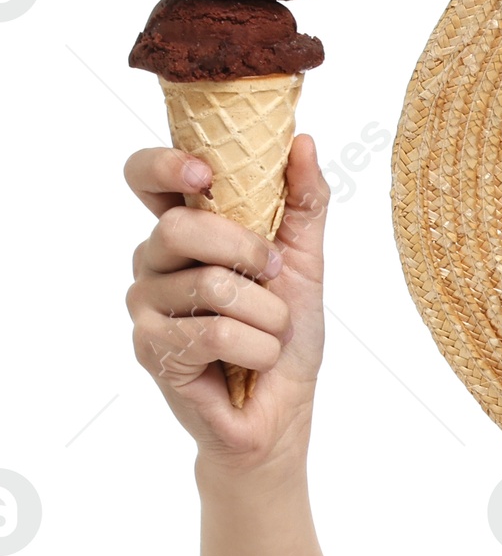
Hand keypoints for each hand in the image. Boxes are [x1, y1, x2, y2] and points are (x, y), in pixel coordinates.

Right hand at [124, 133, 327, 471]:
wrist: (283, 414)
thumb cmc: (285, 339)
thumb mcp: (303, 264)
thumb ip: (302, 203)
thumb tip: (303, 141)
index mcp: (183, 232)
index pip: (145, 178)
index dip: (164, 165)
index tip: (204, 172)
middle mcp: (153, 263)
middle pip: (180, 229)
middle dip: (245, 250)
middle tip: (272, 275)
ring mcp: (146, 308)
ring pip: (209, 287)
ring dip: (266, 315)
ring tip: (268, 334)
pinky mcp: (153, 351)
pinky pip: (214, 333)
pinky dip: (257, 349)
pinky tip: (254, 363)